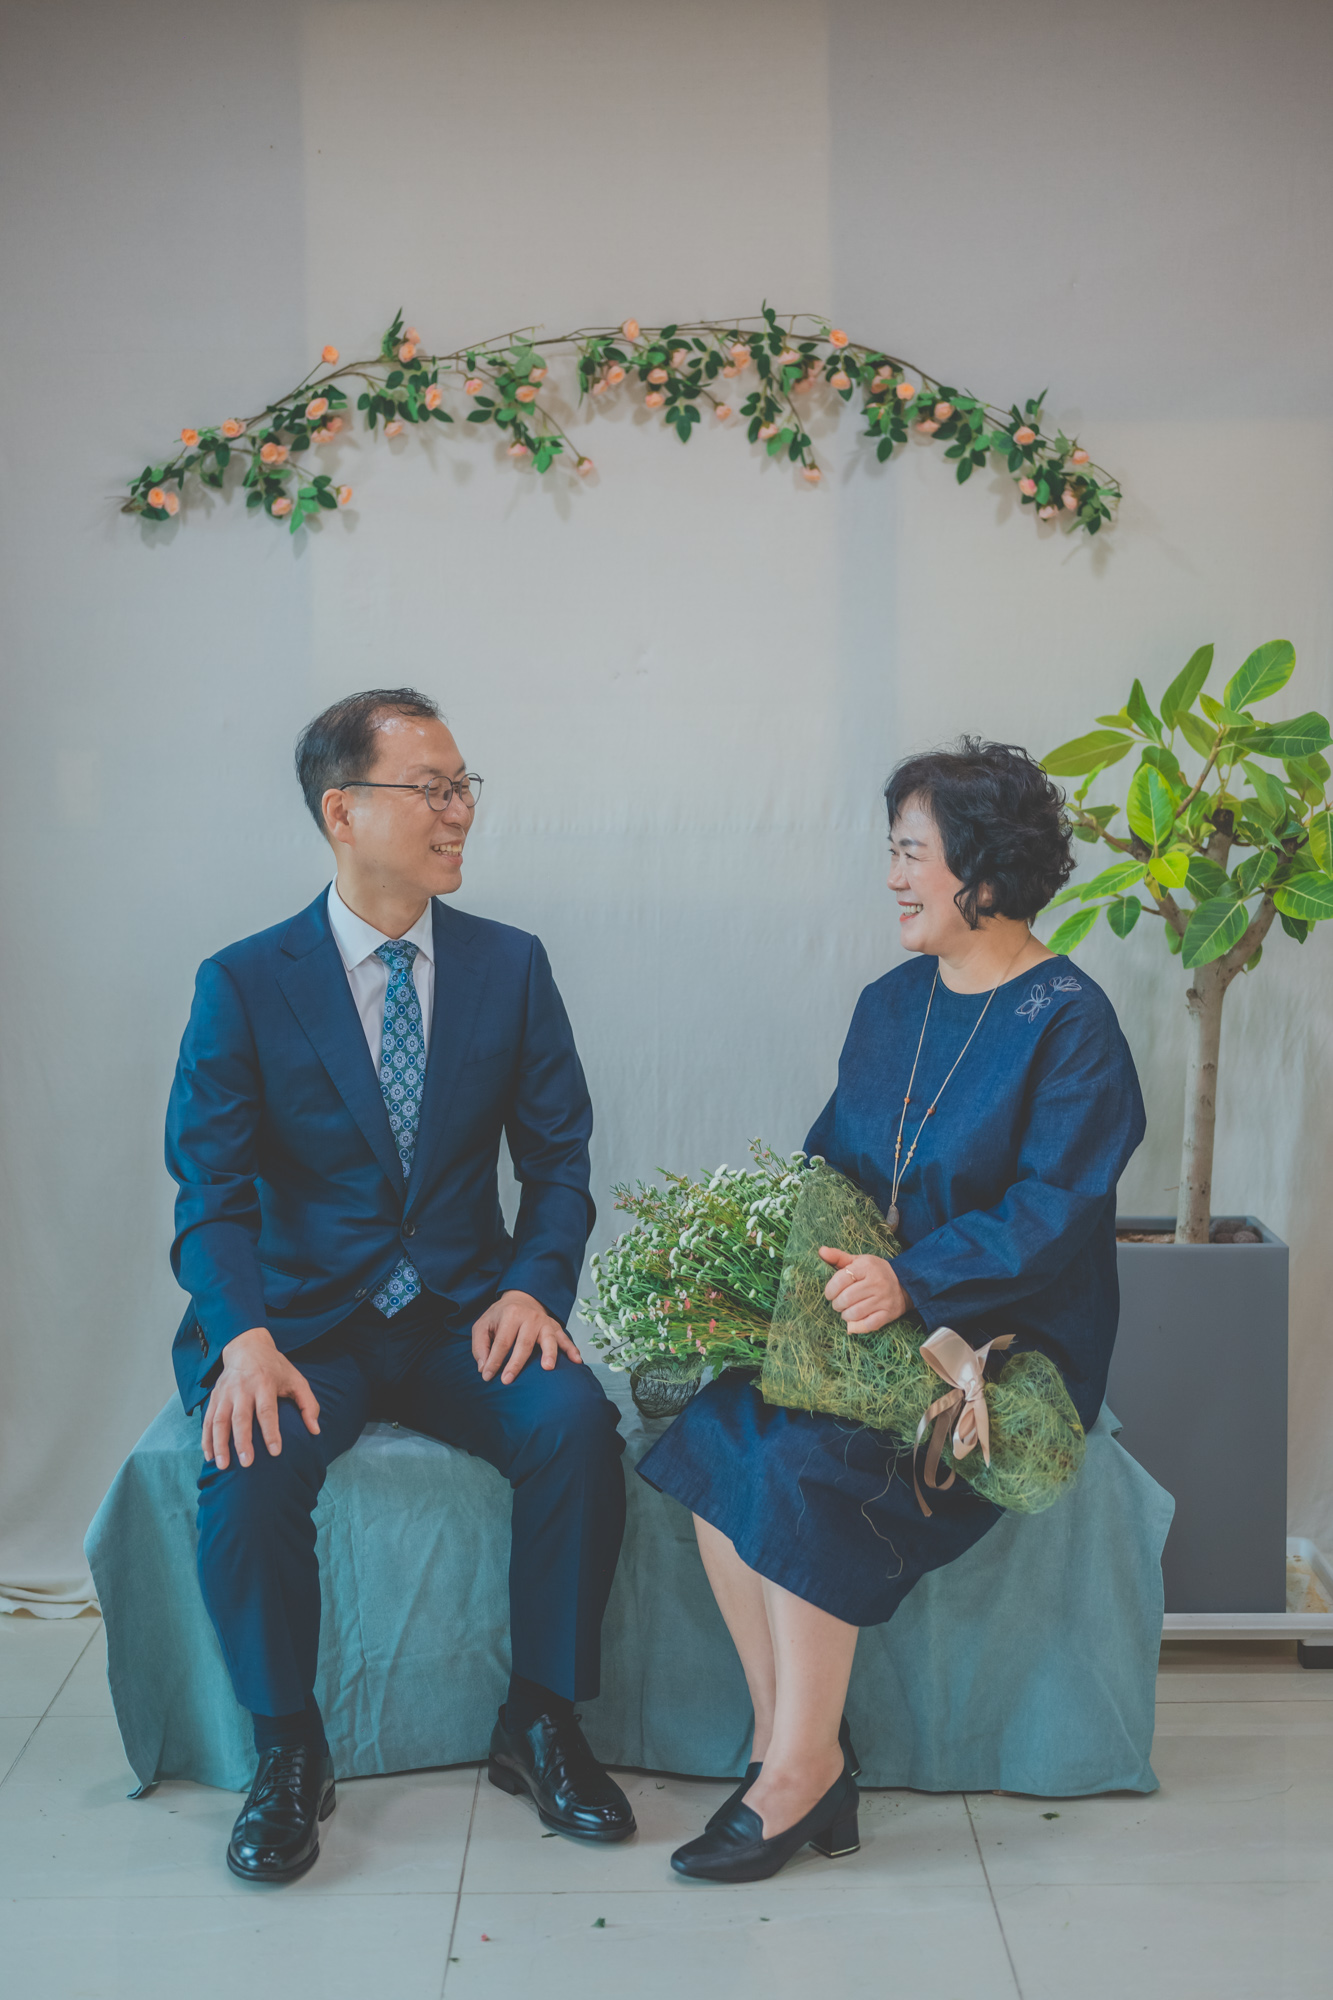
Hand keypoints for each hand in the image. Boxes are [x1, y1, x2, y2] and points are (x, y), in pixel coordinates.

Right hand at [201, 1327, 320, 1470]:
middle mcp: (242, 1389)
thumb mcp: (296, 1379)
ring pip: (219, 1421)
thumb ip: (308, 1404)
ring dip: (220, 1444)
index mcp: (264, 1383)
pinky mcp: (214, 1397)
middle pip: (240, 1418)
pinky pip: (207, 1421)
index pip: (267, 1411)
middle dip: (242, 1442)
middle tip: (247, 1463)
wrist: (247, 1346)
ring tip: (223, 1466)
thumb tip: (315, 1430)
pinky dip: (206, 1440)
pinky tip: (210, 1456)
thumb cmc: (275, 1368)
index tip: (275, 1452)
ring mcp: (225, 1393)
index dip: (271, 1432)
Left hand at [472, 1290, 581, 1383]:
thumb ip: (480, 1346)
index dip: (494, 1361)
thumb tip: (484, 1368)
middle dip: (516, 1363)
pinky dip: (572, 1350)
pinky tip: (577, 1361)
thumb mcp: (483, 1325)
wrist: (522, 1298)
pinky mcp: (555, 1327)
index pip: (502, 1342)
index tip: (487, 1377)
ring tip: (548, 1368)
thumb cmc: (500, 1317)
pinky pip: (565, 1339)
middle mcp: (529, 1317)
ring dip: (549, 1353)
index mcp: (510, 1315)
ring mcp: (545, 1322)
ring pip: (548, 1339)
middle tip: (507, 1380)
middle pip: (524, 1343)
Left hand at [819, 1248, 911, 1333]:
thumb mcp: (858, 1261)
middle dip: (837, 1304)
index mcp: (867, 1267)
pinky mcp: (888, 1313)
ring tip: (845, 1311)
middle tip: (837, 1303)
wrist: (904, 1283)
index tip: (829, 1293)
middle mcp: (877, 1282)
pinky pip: (868, 1325)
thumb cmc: (874, 1272)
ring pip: (855, 1313)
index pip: (841, 1279)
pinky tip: (854, 1321)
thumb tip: (821, 1251)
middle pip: (847, 1298)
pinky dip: (857, 1326)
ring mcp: (884, 1299)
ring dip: (845, 1315)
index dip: (830, 1289)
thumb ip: (838, 1257)